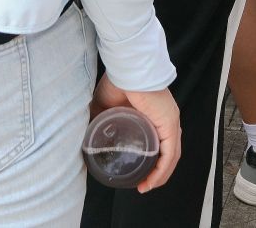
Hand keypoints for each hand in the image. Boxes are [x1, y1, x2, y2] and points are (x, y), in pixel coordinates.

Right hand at [93, 72, 180, 194]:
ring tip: (146, 187)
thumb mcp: (104, 107)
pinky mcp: (170, 124)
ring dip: (159, 175)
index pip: (160, 142)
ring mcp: (170, 121)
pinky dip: (162, 171)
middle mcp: (166, 118)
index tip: (138, 174)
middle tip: (142, 185)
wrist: (126, 67)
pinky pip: (170, 154)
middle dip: (155, 172)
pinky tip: (152, 181)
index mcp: (154, 114)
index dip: (151, 160)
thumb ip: (97, 121)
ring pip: (171, 156)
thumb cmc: (117, 81)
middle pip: (167, 152)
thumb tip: (84, 138)